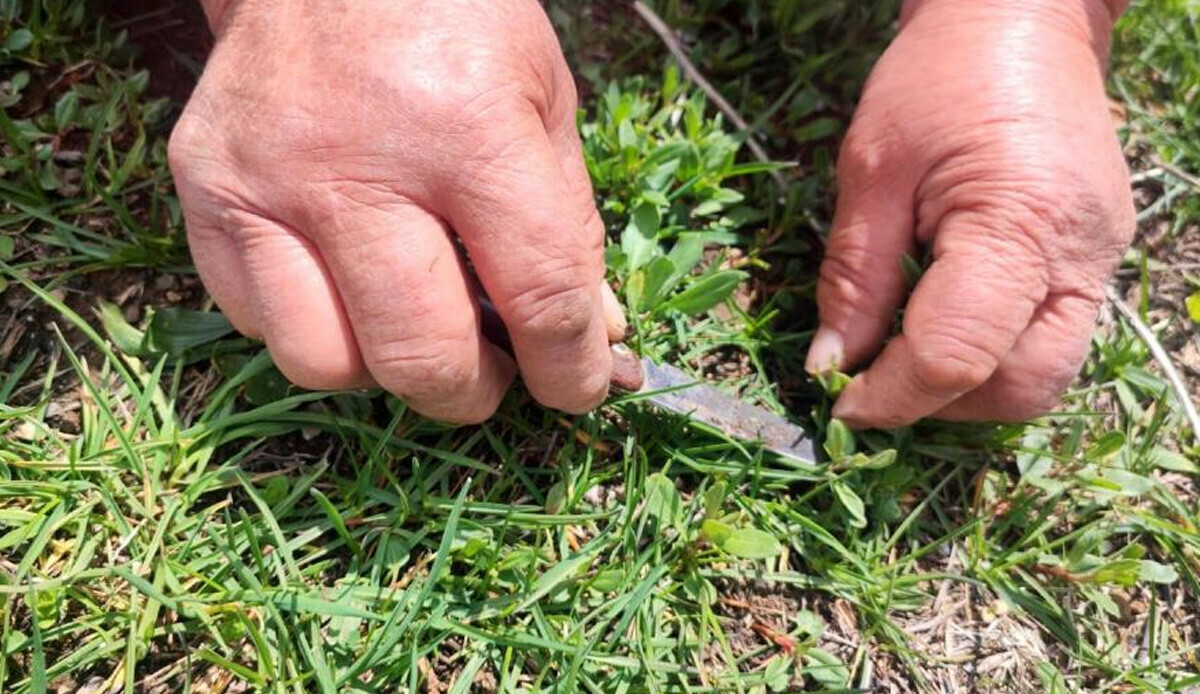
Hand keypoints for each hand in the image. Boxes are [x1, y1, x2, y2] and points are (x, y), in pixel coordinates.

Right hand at [170, 0, 624, 423]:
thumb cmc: (453, 17)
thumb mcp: (544, 101)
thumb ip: (568, 227)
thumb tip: (594, 339)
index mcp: (468, 132)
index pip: (538, 300)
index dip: (572, 370)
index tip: (580, 387)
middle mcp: (357, 167)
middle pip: (420, 358)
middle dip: (474, 393)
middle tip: (494, 372)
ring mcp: (266, 182)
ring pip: (324, 363)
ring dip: (385, 371)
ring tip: (415, 328)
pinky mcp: (204, 190)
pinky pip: (253, 319)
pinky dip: (313, 327)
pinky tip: (345, 285)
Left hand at [806, 0, 1134, 427]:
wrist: (1019, 17)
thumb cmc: (935, 78)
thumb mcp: (870, 172)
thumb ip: (853, 279)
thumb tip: (831, 366)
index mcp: (1020, 221)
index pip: (955, 355)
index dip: (890, 396)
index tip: (837, 403)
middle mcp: (1080, 255)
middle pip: (1021, 388)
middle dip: (938, 403)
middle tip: (871, 380)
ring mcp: (1102, 260)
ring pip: (1043, 376)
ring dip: (968, 387)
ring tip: (903, 352)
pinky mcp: (1098, 260)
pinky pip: (1049, 339)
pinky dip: (991, 354)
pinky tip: (942, 320)